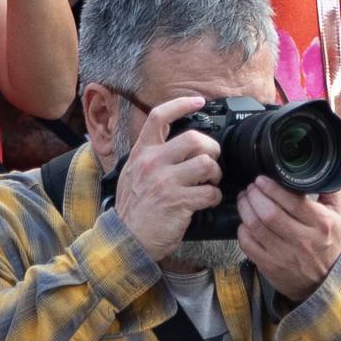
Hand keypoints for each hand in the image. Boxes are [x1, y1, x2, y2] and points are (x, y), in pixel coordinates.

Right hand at [112, 95, 224, 264]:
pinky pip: (209, 191)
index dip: (182, 103)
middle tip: (212, 160)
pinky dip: (214, 196)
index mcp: (142, 153)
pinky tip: (207, 201)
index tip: (198, 101)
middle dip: (211, 148)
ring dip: (215, 173)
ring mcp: (165, 182)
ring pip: (206, 163)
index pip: (159, 117)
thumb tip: (175, 146)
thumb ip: (151, 157)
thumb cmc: (133, 210)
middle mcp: (152, 163)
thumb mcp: (132, 175)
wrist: (125, 240)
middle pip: (194, 138)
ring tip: (210, 182)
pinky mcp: (178, 202)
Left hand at [237, 177, 340, 304]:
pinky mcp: (270, 267)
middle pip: (269, 213)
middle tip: (251, 187)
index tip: (262, 179)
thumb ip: (329, 192)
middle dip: (254, 195)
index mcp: (321, 224)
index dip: (272, 188)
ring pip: (256, 227)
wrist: (326, 281)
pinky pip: (248, 245)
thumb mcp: (338, 216)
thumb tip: (317, 172)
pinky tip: (245, 222)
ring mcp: (285, 255)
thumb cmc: (329, 243)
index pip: (292, 202)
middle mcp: (303, 240)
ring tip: (244, 199)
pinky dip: (242, 230)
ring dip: (245, 209)